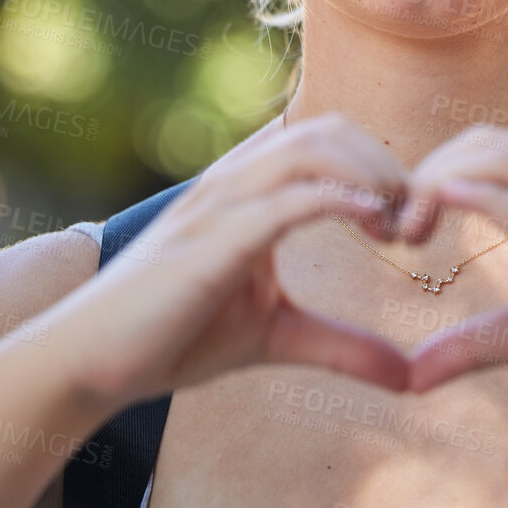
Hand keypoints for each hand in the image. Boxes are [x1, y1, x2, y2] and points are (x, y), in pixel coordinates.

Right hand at [70, 112, 414, 405]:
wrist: (93, 363)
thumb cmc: (174, 338)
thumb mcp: (277, 338)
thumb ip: (343, 346)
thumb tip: (412, 377)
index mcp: (249, 192)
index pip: (325, 140)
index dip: (377, 167)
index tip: (407, 223)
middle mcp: (233, 183)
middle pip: (325, 130)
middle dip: (382, 164)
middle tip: (414, 221)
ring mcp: (219, 206)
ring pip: (308, 149)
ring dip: (367, 175)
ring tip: (397, 223)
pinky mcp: (211, 241)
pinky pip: (284, 199)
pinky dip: (336, 200)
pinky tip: (372, 222)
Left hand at [395, 124, 507, 413]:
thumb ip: (475, 343)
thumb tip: (410, 376)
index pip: (491, 150)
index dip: (436, 172)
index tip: (402, 224)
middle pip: (488, 144)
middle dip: (429, 171)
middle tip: (395, 226)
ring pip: (504, 161)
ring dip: (441, 181)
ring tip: (408, 228)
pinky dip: (479, 199)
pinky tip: (442, 208)